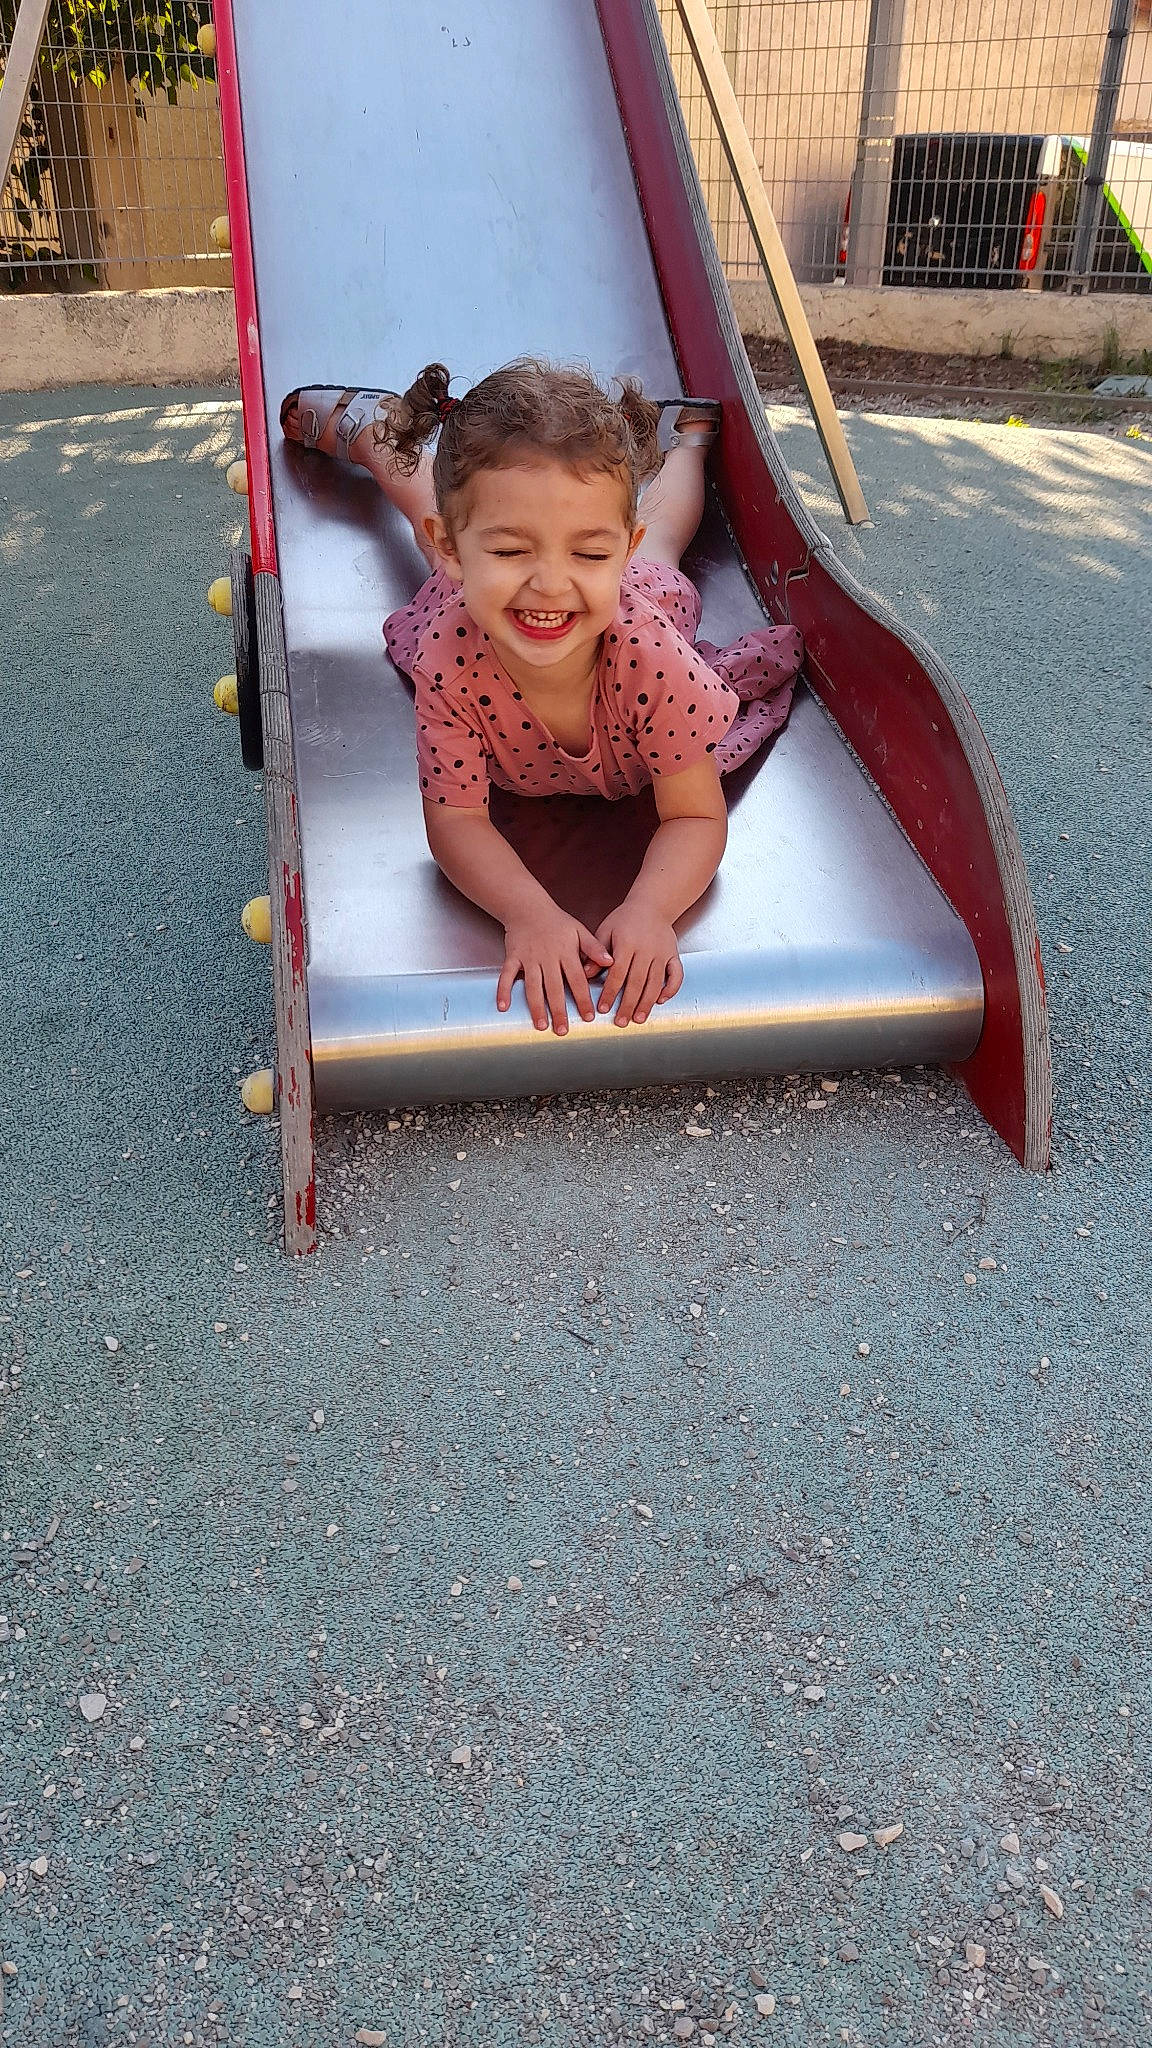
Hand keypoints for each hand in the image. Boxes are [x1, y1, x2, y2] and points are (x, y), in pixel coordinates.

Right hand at [498, 906, 612, 1035]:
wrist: (528, 907)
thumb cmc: (556, 922)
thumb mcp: (579, 930)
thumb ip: (594, 948)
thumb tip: (611, 962)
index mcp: (566, 952)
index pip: (577, 979)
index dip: (583, 999)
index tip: (588, 1016)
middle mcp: (547, 957)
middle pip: (554, 988)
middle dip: (559, 1010)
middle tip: (563, 1031)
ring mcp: (528, 958)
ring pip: (532, 986)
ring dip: (536, 1007)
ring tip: (540, 1025)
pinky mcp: (512, 957)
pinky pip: (506, 975)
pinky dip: (503, 991)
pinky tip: (503, 1007)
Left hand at [594, 902, 683, 1025]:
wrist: (652, 905)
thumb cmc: (625, 919)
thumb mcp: (606, 930)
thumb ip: (596, 952)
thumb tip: (584, 974)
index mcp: (627, 943)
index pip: (617, 973)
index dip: (610, 992)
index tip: (603, 1008)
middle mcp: (646, 949)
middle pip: (637, 982)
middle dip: (628, 1004)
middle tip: (620, 1022)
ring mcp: (662, 953)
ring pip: (655, 982)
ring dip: (647, 1003)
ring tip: (639, 1019)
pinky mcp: (673, 955)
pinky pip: (676, 975)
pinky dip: (671, 989)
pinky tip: (661, 1000)